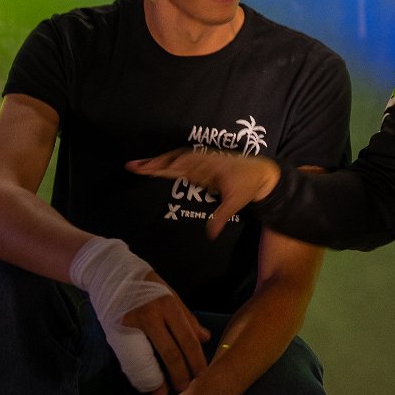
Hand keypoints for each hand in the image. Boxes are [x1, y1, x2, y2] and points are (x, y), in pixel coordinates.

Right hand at [123, 273, 211, 394]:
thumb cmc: (144, 284)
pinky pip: (131, 359)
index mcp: (168, 305)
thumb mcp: (170, 294)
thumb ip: (187, 318)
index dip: (196, 360)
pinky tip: (148, 383)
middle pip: (170, 352)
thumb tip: (205, 338)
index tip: (202, 374)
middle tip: (187, 388)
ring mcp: (132, 325)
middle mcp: (151, 316)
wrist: (109, 272)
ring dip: (160, 379)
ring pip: (149, 359)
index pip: (186, 338)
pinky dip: (141, 374)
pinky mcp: (116, 332)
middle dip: (180, 374)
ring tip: (167, 391)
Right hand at [126, 151, 280, 239]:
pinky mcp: (201, 165)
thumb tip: (211, 235)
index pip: (185, 164)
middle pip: (174, 159)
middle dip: (154, 163)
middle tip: (132, 166)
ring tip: (137, 166)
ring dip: (157, 162)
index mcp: (210, 166)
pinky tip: (154, 167)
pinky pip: (180, 162)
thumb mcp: (235, 203)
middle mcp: (203, 161)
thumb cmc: (248, 186)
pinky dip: (166, 163)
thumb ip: (221, 217)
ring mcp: (201, 162)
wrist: (261, 173)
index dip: (167, 165)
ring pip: (175, 159)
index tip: (151, 169)